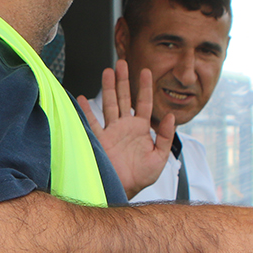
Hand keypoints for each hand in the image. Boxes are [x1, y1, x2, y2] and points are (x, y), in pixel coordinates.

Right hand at [77, 61, 175, 198]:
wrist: (123, 189)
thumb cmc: (141, 177)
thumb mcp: (160, 158)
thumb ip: (166, 137)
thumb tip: (170, 116)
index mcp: (141, 129)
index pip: (144, 103)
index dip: (144, 87)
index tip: (145, 71)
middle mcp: (125, 127)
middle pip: (124, 98)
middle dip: (124, 81)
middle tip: (122, 63)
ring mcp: (111, 131)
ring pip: (109, 104)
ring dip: (108, 88)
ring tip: (108, 71)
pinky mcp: (99, 139)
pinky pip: (92, 122)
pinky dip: (86, 111)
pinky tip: (81, 98)